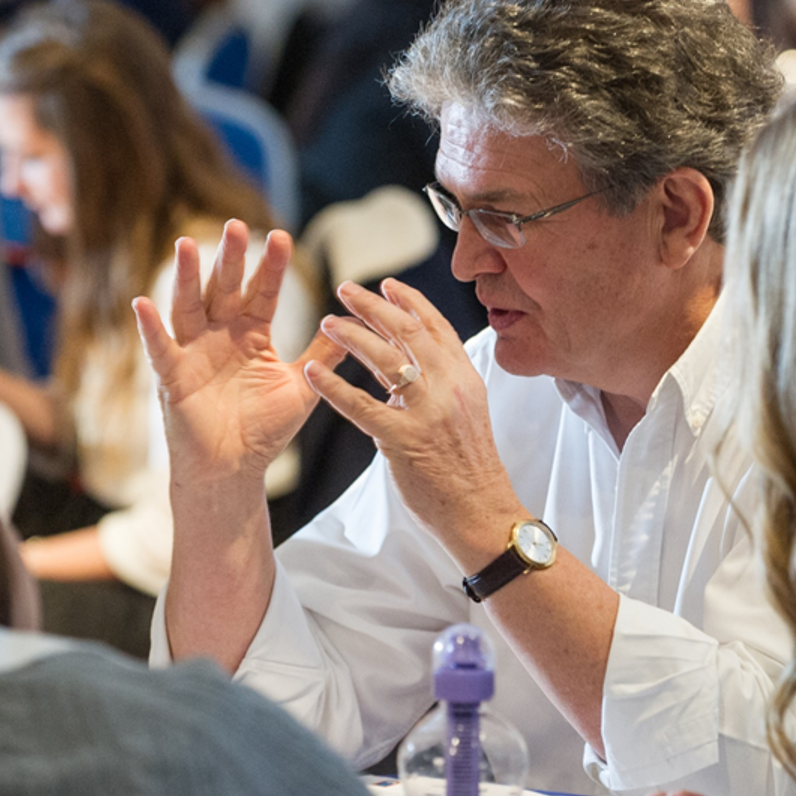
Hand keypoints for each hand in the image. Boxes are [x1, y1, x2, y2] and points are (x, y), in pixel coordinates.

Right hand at [132, 221, 344, 488]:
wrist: (233, 472)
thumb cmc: (264, 431)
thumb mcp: (301, 388)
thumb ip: (323, 357)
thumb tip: (351, 326)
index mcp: (251, 336)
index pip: (262, 293)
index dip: (270, 266)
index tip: (282, 236)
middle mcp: (219, 337)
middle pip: (225, 289)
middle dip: (231, 258)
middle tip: (236, 224)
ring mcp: (193, 354)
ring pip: (189, 307)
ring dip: (187, 277)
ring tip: (187, 244)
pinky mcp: (172, 378)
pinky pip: (159, 349)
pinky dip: (150, 328)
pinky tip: (142, 302)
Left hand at [305, 277, 524, 568]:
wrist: (482, 510)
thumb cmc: (472, 468)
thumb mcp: (469, 413)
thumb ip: (445, 385)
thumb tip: (416, 366)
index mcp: (465, 378)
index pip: (436, 326)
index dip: (410, 301)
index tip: (388, 285)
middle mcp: (448, 387)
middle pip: (407, 331)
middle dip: (373, 306)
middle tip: (346, 290)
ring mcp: (427, 412)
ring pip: (385, 358)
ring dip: (351, 335)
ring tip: (328, 322)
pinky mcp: (403, 440)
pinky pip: (361, 405)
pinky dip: (333, 386)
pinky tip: (313, 372)